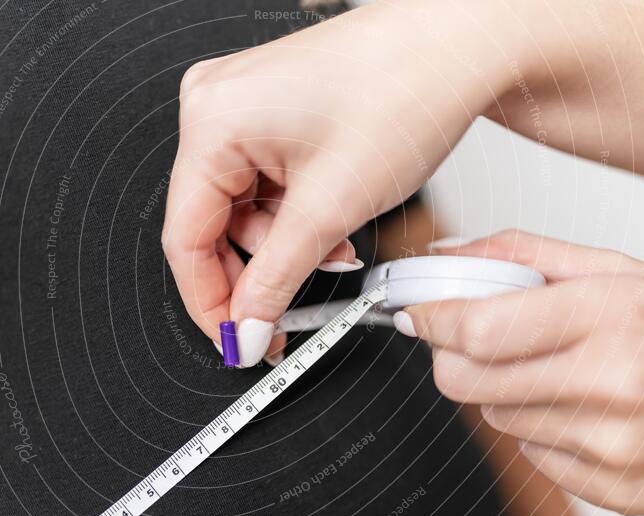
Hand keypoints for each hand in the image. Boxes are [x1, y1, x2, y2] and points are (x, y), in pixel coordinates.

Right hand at [162, 1, 520, 364]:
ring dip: (282, 243)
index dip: (210, 303)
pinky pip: (261, 182)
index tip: (236, 341)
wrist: (459, 46)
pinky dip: (292, 214)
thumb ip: (276, 278)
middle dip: (255, 272)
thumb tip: (246, 325)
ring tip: (333, 246)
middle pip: (210, 224)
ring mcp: (241, 105)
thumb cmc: (406, 90)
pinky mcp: (267, 111)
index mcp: (212, 121)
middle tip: (280, 316)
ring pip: (240, 208)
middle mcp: (215, 106)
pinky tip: (326, 220)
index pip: (185, 238)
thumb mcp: (331, 207)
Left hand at [401, 230, 643, 515]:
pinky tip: (580, 406)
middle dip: (453, 355)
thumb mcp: (614, 271)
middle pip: (465, 381)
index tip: (419, 311)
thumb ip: (523, 255)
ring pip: (493, 416)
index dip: (433, 318)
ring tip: (554, 368)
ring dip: (503, 389)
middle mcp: (610, 385)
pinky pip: (530, 453)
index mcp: (609, 318)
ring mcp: (612, 445)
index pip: (477, 329)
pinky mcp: (613, 487)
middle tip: (473, 338)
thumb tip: (446, 253)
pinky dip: (537, 426)